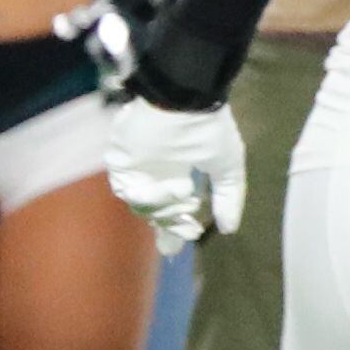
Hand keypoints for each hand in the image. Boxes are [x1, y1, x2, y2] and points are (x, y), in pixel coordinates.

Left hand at [106, 99, 246, 256]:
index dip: (180, 224)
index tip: (190, 237)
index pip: (175, 205)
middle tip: (174, 243)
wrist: (181, 105)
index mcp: (178, 171)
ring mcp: (136, 168)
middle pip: (154, 210)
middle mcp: (155, 171)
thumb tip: (229, 229)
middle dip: (166, 227)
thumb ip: (229, 197)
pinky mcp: (119, 163)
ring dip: (162, 209)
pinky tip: (167, 188)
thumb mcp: (227, 166)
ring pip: (142, 203)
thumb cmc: (206, 131)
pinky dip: (146, 196)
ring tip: (183, 199)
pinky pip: (127, 190)